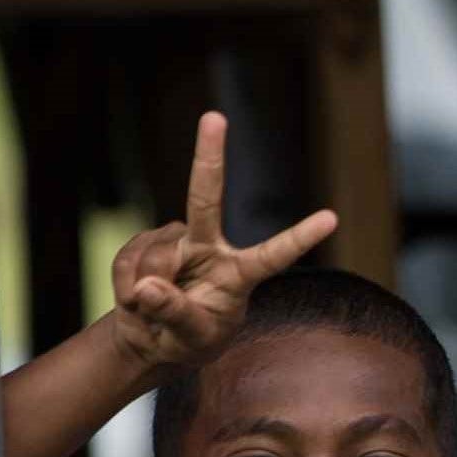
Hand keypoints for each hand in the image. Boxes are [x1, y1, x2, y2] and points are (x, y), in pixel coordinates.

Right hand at [106, 112, 337, 371]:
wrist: (154, 339)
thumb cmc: (189, 338)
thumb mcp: (191, 337)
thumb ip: (176, 314)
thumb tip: (148, 286)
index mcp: (240, 274)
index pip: (274, 255)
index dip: (299, 237)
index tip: (332, 218)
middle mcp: (211, 247)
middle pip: (207, 198)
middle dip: (209, 157)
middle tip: (214, 116)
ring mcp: (177, 241)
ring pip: (155, 257)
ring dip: (146, 290)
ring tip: (154, 310)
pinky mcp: (146, 241)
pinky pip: (129, 261)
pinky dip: (125, 285)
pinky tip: (135, 298)